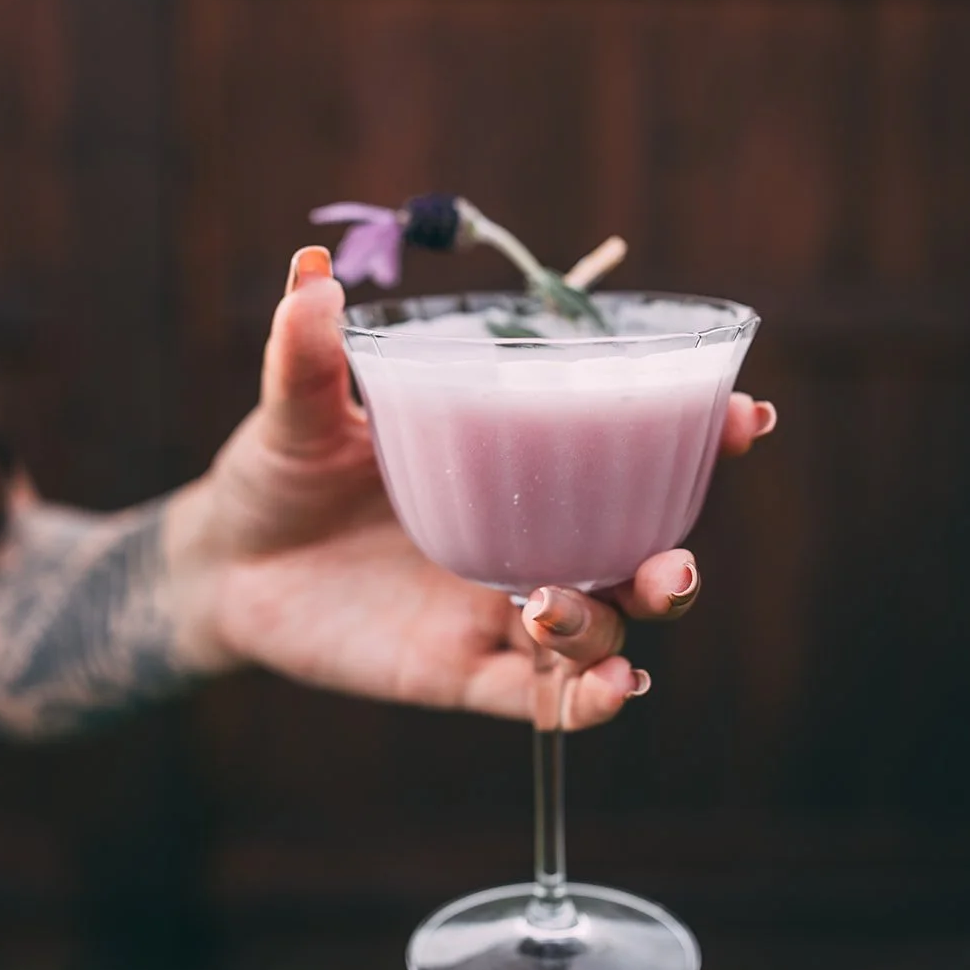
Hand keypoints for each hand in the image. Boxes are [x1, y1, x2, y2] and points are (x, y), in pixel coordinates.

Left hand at [173, 250, 775, 729]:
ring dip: (612, 626)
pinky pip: (539, 699)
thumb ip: (311, 350)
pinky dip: (586, 703)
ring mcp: (496, 610)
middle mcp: (525, 539)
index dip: (701, 436)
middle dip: (675, 564)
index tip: (747, 415)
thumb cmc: (278, 472)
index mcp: (514, 465)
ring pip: (599, 631)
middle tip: (675, 562)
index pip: (627, 451)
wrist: (223, 566)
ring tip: (552, 604)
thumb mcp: (297, 408)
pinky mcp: (458, 672)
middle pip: (636, 558)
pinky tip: (611, 693)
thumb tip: (311, 266)